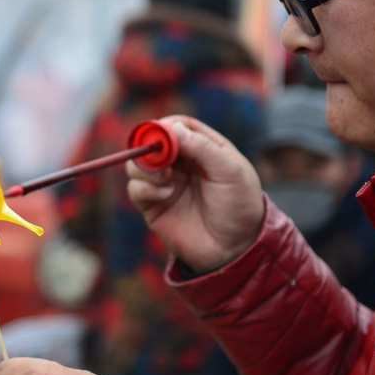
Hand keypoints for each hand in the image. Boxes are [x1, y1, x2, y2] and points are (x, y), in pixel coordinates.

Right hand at [126, 116, 263, 272]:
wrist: (235, 248)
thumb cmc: (239, 205)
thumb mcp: (230, 171)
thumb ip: (203, 147)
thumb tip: (172, 128)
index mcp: (202, 148)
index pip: (176, 126)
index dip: (165, 126)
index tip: (162, 133)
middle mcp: (180, 163)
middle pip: (151, 142)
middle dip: (150, 146)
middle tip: (161, 158)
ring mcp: (165, 184)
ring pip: (137, 164)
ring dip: (145, 167)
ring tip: (165, 178)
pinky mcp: (153, 205)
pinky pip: (135, 189)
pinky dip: (145, 188)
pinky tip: (166, 194)